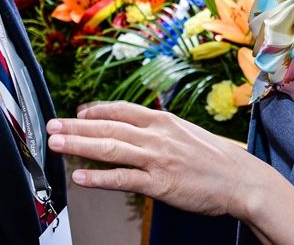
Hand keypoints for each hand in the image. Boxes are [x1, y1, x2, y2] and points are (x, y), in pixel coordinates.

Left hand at [46, 101, 261, 217]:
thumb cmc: (215, 160)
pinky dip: (99, 178)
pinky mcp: (159, 183)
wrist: (241, 179)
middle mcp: (157, 135)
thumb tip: (136, 130)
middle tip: (52, 126)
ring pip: (110, 148)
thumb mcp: (186, 133)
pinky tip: (81, 177)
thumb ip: (159, 131)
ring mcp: (157, 158)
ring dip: (79, 146)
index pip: (121, 110)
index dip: (95, 110)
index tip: (76, 113)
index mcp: (163, 120)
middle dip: (75, 126)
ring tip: (57, 145)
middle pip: (108, 126)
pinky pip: (123, 179)